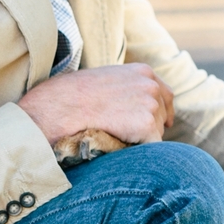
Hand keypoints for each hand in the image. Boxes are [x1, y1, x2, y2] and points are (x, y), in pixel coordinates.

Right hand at [19, 63, 171, 146]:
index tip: (164, 124)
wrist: (58, 107)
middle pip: (161, 116)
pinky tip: (118, 145)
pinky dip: (137, 151)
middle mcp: (151, 85)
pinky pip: (151, 148)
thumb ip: (123, 88)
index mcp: (142, 71)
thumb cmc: (70, 96)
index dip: (163, 111)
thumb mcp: (103, 81)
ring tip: (113, 135)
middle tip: (126, 135)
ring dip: (140, 140)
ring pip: (155, 133)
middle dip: (149, 128)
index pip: (164, 94)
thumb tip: (131, 105)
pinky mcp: (146, 125)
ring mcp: (150, 104)